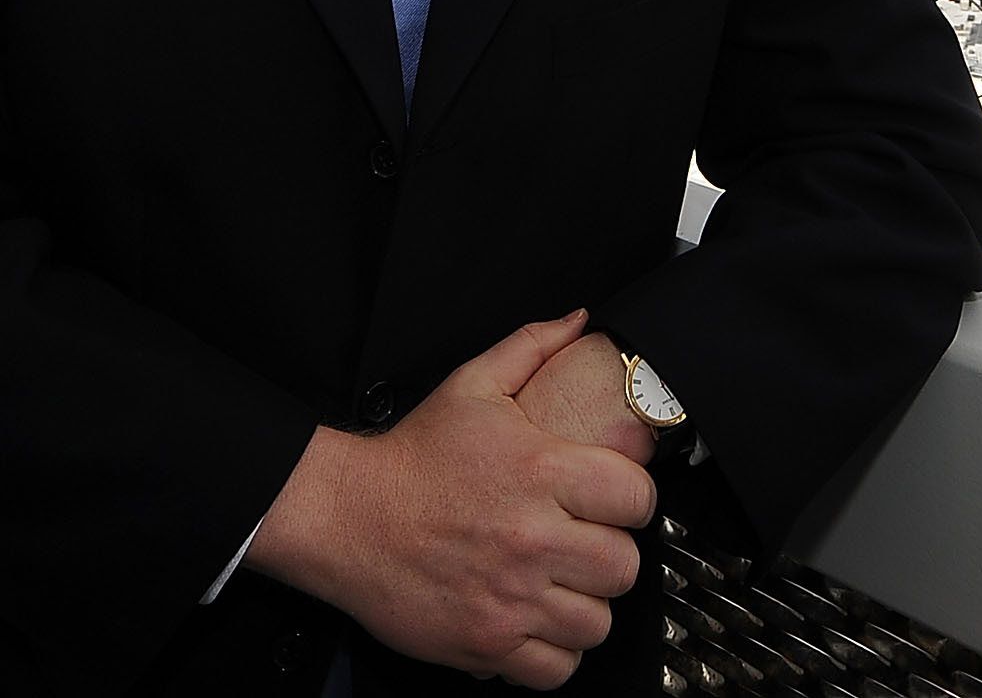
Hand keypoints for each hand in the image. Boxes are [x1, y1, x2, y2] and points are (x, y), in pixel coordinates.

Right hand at [249, 311, 654, 688]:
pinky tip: (536, 622)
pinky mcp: (486, 644)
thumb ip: (532, 347)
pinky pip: (557, 669)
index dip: (630, 500)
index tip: (610, 502)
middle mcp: (533, 537)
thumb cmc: (411, 458)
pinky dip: (554, 653)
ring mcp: (510, 596)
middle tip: (584, 546)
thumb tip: (578, 319)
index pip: (637, 498)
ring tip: (560, 586)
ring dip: (585, 606)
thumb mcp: (473, 386)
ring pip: (598, 622)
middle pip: (624, 566)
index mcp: (541, 471)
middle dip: (609, 555)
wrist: (344, 517)